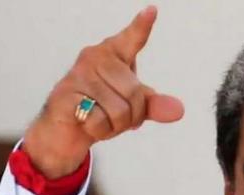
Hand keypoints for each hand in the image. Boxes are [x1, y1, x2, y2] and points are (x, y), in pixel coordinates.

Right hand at [22, 5, 183, 178]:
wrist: (65, 132)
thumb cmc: (100, 111)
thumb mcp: (133, 108)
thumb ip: (154, 105)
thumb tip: (178, 110)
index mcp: (113, 55)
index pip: (131, 39)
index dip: (141, 26)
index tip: (152, 11)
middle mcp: (94, 58)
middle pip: (134, 92)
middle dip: (132, 116)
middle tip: (117, 119)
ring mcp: (78, 75)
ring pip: (119, 110)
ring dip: (114, 127)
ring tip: (100, 121)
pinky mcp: (65, 96)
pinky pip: (99, 120)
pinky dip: (99, 131)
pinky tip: (86, 124)